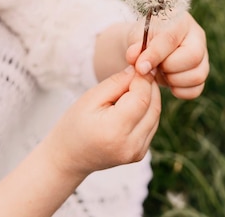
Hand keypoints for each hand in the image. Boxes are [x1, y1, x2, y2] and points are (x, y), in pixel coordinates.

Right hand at [46, 66, 160, 177]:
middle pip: (153, 106)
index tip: (139, 66)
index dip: (143, 79)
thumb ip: (117, 83)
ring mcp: (137, 152)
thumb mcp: (91, 98)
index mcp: (114, 130)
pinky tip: (135, 102)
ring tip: (135, 86)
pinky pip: (152, 125)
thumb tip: (140, 69)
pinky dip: (148, 110)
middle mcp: (130, 145)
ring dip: (151, 97)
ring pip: (156, 115)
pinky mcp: (140, 154)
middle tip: (139, 72)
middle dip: (150, 85)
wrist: (68, 157)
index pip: (142, 98)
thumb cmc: (74, 124)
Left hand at [126, 11, 208, 99]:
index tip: (140, 67)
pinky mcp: (202, 74)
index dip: (155, 55)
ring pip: (197, 75)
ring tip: (161, 72)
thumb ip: (136, 48)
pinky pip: (196, 90)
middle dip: (169, 67)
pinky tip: (168, 82)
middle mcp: (197, 37)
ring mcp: (204, 57)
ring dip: (173, 80)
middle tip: (154, 66)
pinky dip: (179, 91)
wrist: (150, 45)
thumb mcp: (137, 37)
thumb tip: (138, 64)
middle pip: (193, 57)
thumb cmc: (144, 37)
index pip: (171, 38)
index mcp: (181, 21)